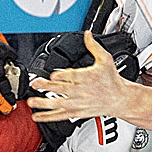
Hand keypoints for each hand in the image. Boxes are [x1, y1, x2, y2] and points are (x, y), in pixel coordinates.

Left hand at [29, 31, 151, 131]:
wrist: (119, 99)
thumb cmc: (112, 80)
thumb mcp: (106, 59)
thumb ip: (94, 46)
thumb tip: (87, 34)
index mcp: (86, 77)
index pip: (71, 76)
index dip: (61, 75)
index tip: (53, 75)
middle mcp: (80, 92)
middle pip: (61, 89)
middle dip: (46, 86)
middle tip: (35, 84)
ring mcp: (77, 103)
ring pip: (58, 104)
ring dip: (43, 103)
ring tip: (31, 101)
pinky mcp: (76, 113)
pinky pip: (60, 116)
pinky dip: (47, 117)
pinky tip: (37, 116)